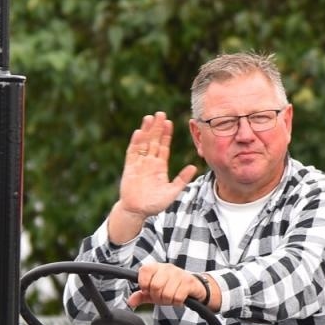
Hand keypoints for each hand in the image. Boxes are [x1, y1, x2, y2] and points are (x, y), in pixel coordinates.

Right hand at [108, 113, 197, 242]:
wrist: (137, 211)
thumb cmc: (154, 204)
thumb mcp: (172, 192)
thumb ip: (182, 179)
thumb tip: (194, 167)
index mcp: (159, 166)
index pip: (164, 146)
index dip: (166, 135)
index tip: (169, 122)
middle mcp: (149, 162)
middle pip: (154, 141)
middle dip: (157, 128)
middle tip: (161, 113)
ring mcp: (139, 164)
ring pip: (143, 143)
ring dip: (146, 131)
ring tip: (149, 118)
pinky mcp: (129, 168)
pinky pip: (132, 153)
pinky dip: (136, 143)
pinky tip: (139, 132)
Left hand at [127, 261, 215, 309]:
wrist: (195, 286)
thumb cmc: (172, 288)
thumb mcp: (154, 292)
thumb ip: (141, 296)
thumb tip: (130, 302)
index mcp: (157, 267)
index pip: (145, 271)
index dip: (144, 284)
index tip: (148, 290)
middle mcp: (167, 268)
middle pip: (155, 286)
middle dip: (157, 297)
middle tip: (162, 297)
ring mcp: (179, 274)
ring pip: (166, 294)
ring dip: (168, 301)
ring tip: (171, 298)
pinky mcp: (188, 282)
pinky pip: (177, 297)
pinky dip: (177, 302)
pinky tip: (179, 299)